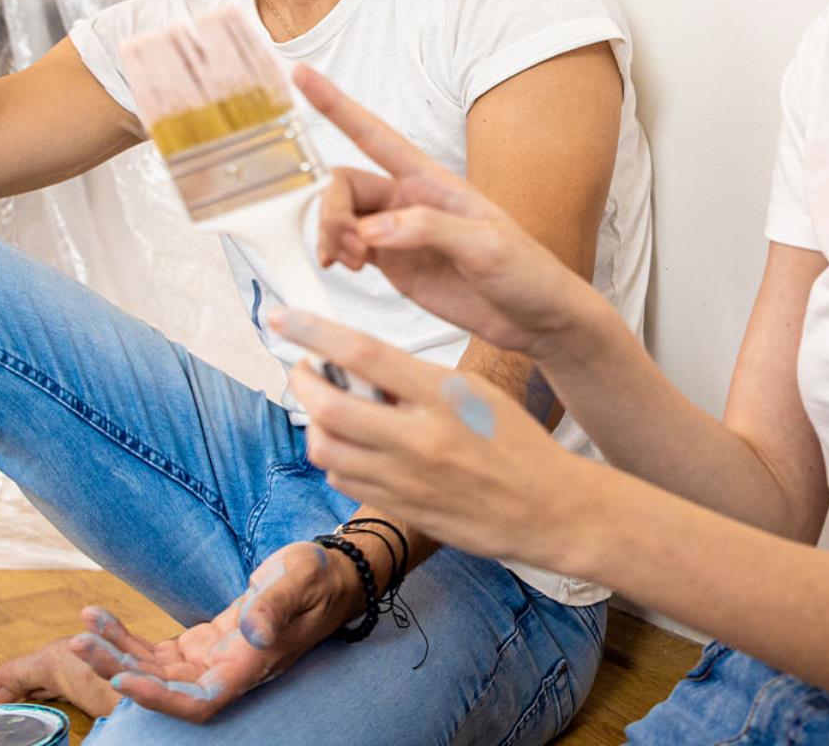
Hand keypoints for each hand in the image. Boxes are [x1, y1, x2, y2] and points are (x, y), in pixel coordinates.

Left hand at [66, 538, 362, 721]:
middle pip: (165, 688)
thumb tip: (253, 632)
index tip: (123, 681)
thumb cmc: (320, 576)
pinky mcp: (205, 644)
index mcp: (252, 665)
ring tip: (83, 627)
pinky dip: (128, 638)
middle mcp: (228, 671)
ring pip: (154, 670)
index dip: (159, 698)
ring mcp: (214, 660)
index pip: (199, 701)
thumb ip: (275, 606)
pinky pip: (159, 650)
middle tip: (79, 643)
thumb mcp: (300, 579)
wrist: (331, 574)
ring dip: (116, 652)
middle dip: (119, 669)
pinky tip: (101, 619)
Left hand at [277, 307, 599, 568]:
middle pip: (327, 406)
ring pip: (326, 448)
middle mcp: (418, 437)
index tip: (281, 317)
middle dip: (303, 382)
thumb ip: (415, 380)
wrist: (547, 509)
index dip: (313, 332)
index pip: (362, 353)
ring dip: (317, 424)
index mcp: (441, 395)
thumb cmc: (515, 442)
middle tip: (304, 370)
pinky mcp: (400, 510)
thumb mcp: (473, 392)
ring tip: (333, 411)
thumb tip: (358, 366)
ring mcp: (406, 479)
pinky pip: (344, 480)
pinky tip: (356, 447)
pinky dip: (337, 458)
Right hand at [296, 64, 613, 360]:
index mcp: (433, 181)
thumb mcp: (488, 246)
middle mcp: (409, 199)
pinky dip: (334, 252)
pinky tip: (343, 266)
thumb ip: (430, 230)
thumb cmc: (527, 272)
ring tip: (349, 262)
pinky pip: (348, 246)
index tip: (301, 76)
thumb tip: (374, 228)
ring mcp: (398, 232)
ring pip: (341, 216)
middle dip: (330, 209)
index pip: (374, 135)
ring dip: (331, 234)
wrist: (537, 319)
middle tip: (345, 246)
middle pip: (344, 183)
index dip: (336, 105)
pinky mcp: (393, 263)